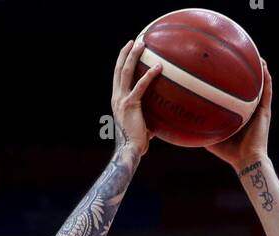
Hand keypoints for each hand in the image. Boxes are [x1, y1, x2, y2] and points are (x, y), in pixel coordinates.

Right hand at [112, 38, 162, 156]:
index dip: (121, 63)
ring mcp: (121, 100)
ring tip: (142, 44)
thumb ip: (149, 119)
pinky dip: (149, 75)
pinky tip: (159, 67)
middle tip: (134, 41)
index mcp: (117, 101)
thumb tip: (162, 119)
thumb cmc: (137, 143)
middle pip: (118, 70)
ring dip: (133, 56)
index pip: (117, 78)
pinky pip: (140, 86)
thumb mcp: (143, 127)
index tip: (128, 51)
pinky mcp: (130, 105)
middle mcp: (116, 98)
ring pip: (125, 72)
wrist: (130, 150)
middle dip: (125, 54)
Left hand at [206, 60, 271, 169]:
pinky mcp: (265, 111)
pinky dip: (266, 77)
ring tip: (255, 54)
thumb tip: (183, 122)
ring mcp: (258, 109)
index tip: (224, 68)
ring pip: (260, 84)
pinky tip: (263, 64)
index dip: (231, 82)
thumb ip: (200, 129)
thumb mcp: (210, 138)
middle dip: (245, 72)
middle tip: (239, 55)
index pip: (235, 94)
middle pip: (248, 86)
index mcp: (238, 113)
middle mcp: (249, 109)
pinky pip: (267, 90)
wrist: (246, 160)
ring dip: (259, 69)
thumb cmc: (229, 153)